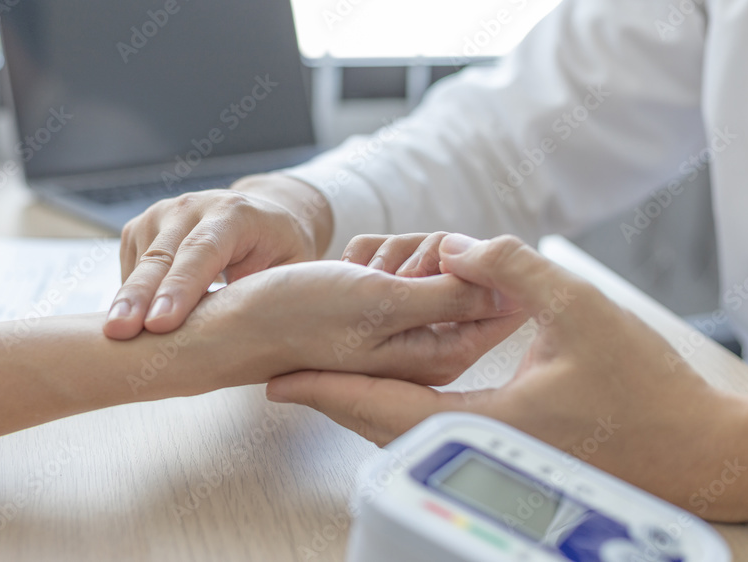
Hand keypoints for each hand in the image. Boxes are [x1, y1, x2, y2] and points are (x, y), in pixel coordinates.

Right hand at [104, 174, 331, 339]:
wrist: (263, 217)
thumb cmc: (282, 252)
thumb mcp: (295, 267)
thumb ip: (282, 291)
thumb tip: (275, 330)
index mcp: (236, 213)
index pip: (203, 251)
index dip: (182, 288)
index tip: (161, 323)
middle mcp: (194, 206)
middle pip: (161, 257)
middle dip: (138, 296)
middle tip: (118, 333)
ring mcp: (163, 213)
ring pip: (139, 263)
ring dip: (126, 301)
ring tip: (115, 338)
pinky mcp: (142, 227)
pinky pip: (129, 267)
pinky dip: (127, 296)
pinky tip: (131, 323)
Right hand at [190, 258, 526, 388]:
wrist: (237, 323)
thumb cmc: (298, 318)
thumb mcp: (381, 304)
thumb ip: (453, 298)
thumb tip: (510, 289)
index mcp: (442, 355)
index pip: (503, 300)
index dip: (472, 267)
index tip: (428, 270)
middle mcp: (429, 344)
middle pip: (467, 271)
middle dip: (423, 258)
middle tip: (379, 277)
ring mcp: (405, 324)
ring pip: (432, 258)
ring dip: (391, 255)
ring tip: (354, 279)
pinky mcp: (381, 305)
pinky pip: (398, 258)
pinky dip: (371, 256)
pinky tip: (344, 275)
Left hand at [267, 234, 747, 520]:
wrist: (691, 453)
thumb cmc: (643, 392)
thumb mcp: (578, 311)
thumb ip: (512, 272)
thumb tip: (455, 247)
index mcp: (480, 422)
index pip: (378, 407)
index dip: (324, 390)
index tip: (278, 377)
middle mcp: (473, 446)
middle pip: (377, 427)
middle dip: (330, 399)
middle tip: (286, 378)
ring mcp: (487, 454)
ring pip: (400, 434)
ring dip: (359, 404)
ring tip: (323, 381)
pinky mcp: (504, 452)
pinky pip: (428, 434)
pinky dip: (394, 411)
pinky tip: (388, 392)